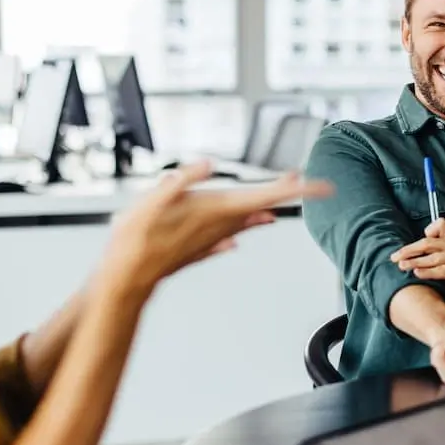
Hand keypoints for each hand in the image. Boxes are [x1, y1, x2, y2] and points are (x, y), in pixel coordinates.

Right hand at [103, 161, 332, 287]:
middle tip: (310, 183)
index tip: (319, 185)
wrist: (125, 279)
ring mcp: (211, 237)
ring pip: (248, 219)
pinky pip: (230, 234)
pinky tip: (251, 226)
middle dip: (286, 192)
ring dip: (267, 205)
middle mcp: (219, 225)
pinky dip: (246, 226)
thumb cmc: (136, 240)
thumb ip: (181, 181)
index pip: (265, 196)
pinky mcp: (199, 246)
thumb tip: (207, 165)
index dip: (294, 190)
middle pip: (262, 205)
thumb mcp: (152, 201)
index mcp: (215, 210)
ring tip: (284, 195)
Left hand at [391, 218, 444, 295]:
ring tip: (402, 265)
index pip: (438, 227)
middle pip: (427, 242)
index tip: (412, 245)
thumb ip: (442, 265)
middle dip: (409, 249)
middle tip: (395, 256)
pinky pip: (442, 269)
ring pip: (432, 256)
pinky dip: (428, 271)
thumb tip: (422, 271)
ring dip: (414, 261)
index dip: (425, 233)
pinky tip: (418, 273)